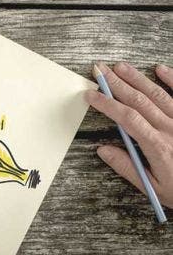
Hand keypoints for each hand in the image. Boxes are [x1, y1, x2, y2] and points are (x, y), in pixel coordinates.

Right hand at [86, 62, 172, 207]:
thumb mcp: (154, 187)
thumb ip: (127, 167)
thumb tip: (103, 151)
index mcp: (158, 146)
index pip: (126, 118)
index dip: (107, 104)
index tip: (91, 95)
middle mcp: (172, 129)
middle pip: (139, 101)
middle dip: (116, 84)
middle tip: (99, 71)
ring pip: (158, 94)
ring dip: (137, 79)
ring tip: (120, 67)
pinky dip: (172, 80)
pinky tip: (159, 69)